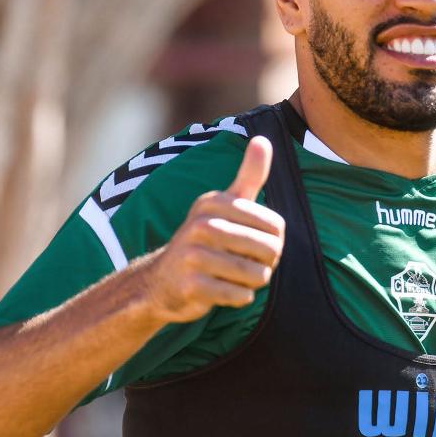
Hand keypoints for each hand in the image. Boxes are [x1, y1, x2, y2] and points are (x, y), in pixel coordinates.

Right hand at [140, 136, 284, 323]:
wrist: (160, 282)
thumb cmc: (205, 241)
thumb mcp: (225, 205)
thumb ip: (248, 175)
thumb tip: (262, 139)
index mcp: (213, 203)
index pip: (275, 226)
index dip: (273, 241)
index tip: (253, 243)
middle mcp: (201, 225)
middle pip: (269, 250)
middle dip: (265, 263)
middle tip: (245, 264)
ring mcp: (193, 256)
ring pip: (256, 274)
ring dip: (253, 281)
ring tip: (235, 277)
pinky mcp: (191, 285)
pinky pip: (239, 295)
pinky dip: (239, 297)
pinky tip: (223, 290)